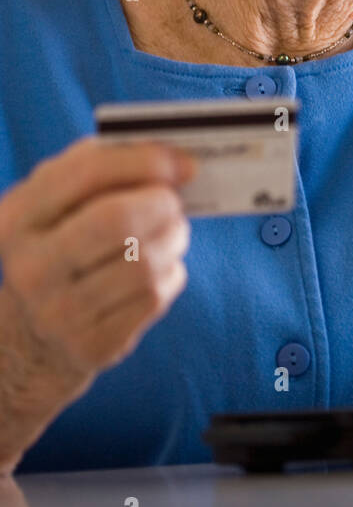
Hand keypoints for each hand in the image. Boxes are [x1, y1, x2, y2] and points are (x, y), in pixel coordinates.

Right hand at [0, 136, 195, 470]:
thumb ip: (101, 166)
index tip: (182, 164)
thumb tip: (174, 161)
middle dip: (163, 205)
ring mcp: (59, 313)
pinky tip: (158, 271)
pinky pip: (153, 298)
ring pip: (144, 263)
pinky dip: (170, 276)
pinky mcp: (93, 345)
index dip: (144, 161)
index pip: (86, 173)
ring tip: (172, 235)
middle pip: (118, 220)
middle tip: (176, 203)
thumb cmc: (60, 245)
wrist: (33, 333)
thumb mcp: (57, 202)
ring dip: (173, 241)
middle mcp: (31, 267)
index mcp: (17, 218)